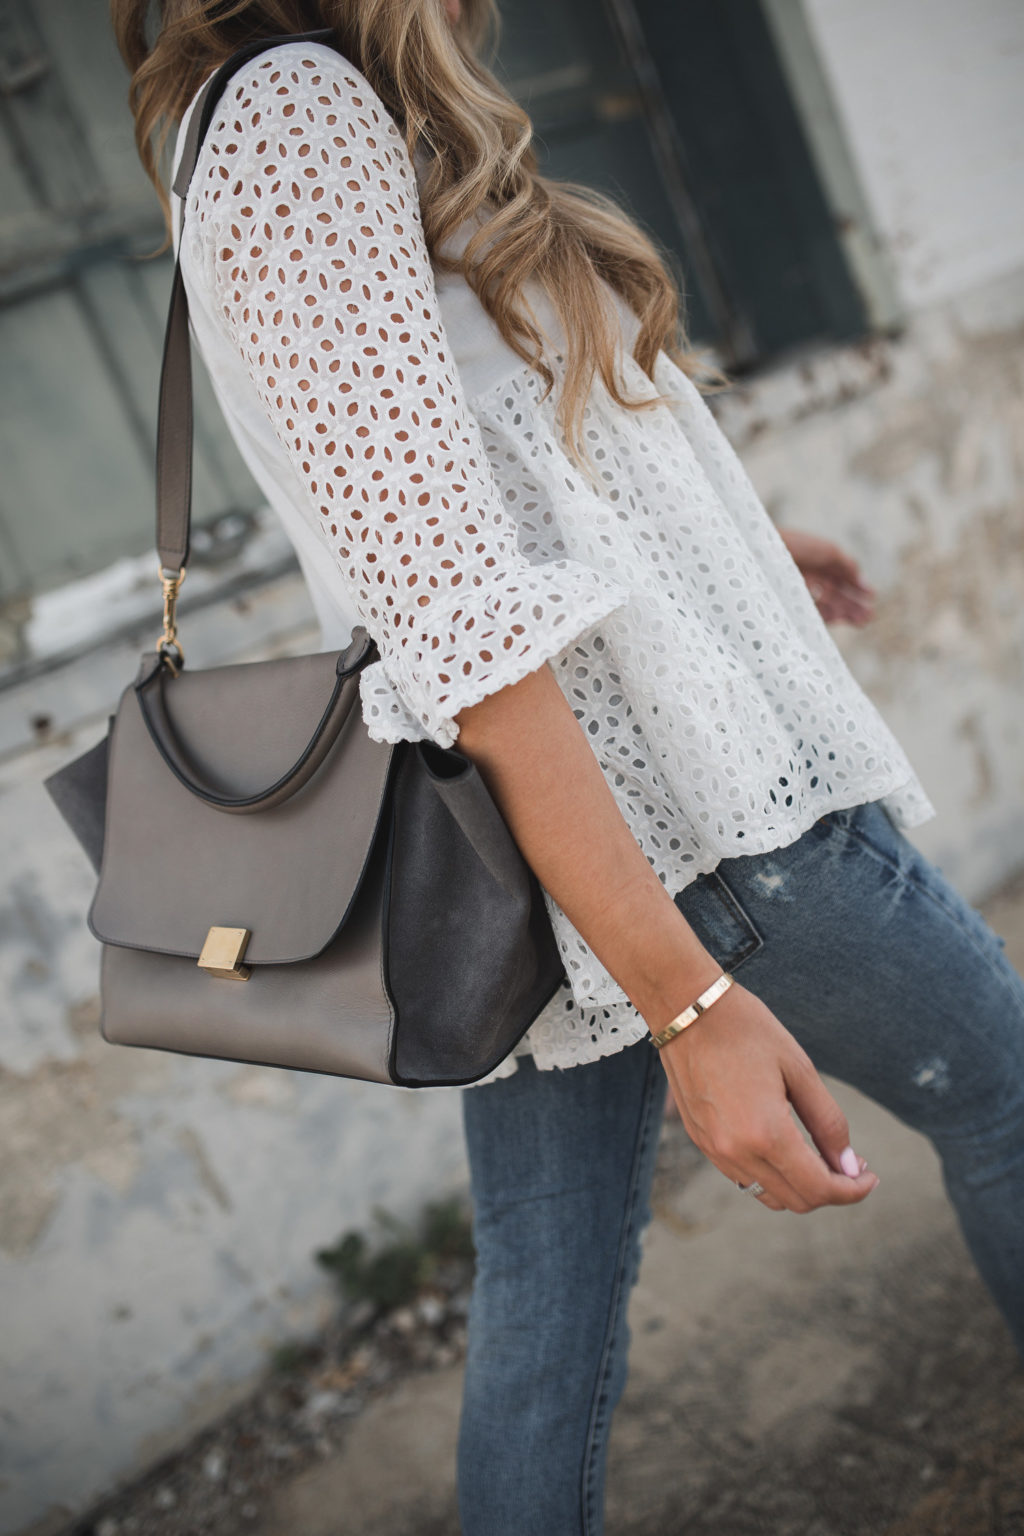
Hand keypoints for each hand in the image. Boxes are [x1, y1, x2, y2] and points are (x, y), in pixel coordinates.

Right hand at [658, 982, 879, 1212]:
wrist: (685, 1008)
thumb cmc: (746, 1029)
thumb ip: (828, 1122)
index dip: (852, 1191)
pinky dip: (772, 1175)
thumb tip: (850, 1166)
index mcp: (766, 1134)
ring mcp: (714, 1150)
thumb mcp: (799, 1068)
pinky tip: (785, 1147)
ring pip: (768, 1195)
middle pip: (796, 1201)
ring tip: (820, 1158)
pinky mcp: (701, 1141)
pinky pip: (744, 1177)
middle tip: (852, 1164)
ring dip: (800, 1187)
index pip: (819, 1189)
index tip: (870, 1177)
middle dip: (831, 1190)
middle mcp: (736, 1152)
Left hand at [779, 528, 875, 626]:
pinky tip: (839, 618)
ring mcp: (799, 589)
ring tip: (863, 621)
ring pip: (826, 604)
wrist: (763, 554)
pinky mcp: (790, 603)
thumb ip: (847, 566)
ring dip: (845, 613)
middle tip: (870, 615)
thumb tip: (863, 583)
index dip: (857, 587)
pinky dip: (826, 615)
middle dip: (854, 604)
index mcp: (819, 560)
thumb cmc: (796, 548)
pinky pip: (811, 612)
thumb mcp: (828, 552)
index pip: (841, 577)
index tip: (872, 595)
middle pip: (836, 594)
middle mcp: (810, 575)